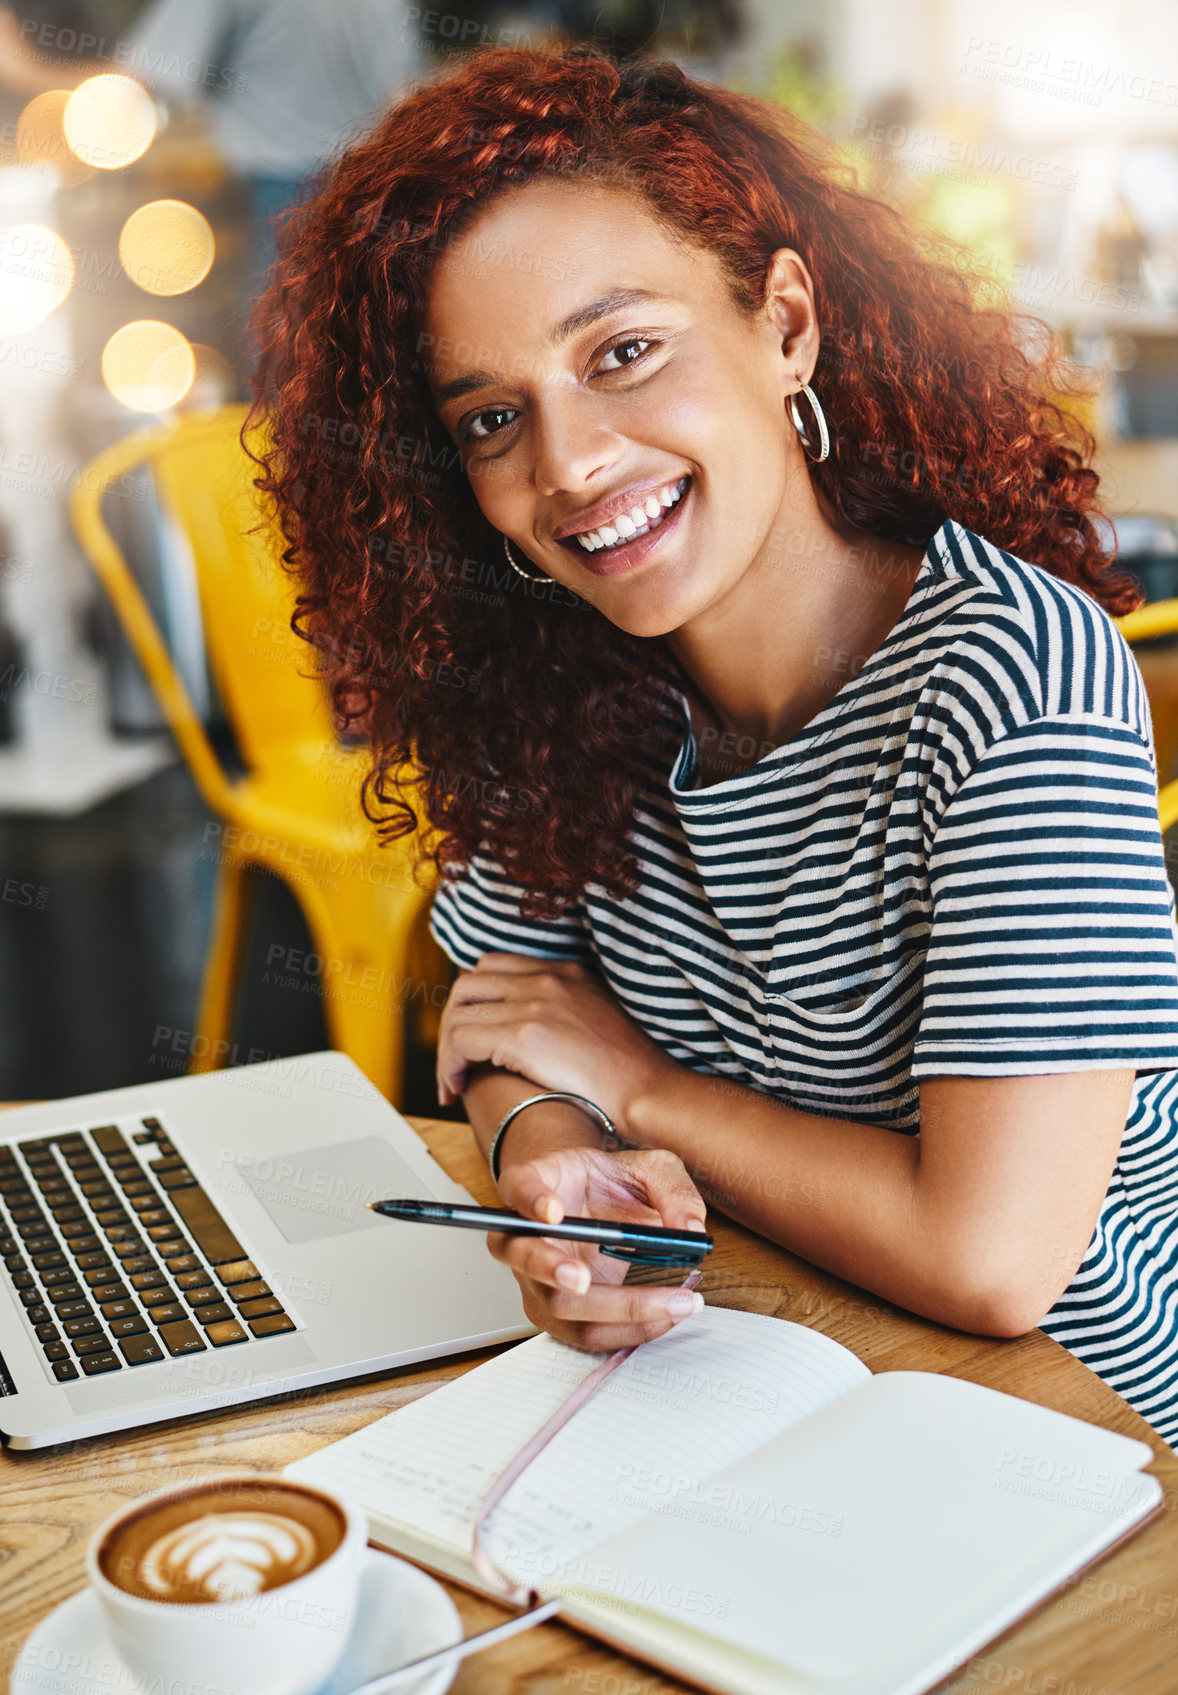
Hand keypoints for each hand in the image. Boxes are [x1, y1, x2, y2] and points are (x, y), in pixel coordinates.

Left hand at [435, 953, 675, 1129]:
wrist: (649, 1091)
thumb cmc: (630, 1074)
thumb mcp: (600, 1022)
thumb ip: (567, 1014)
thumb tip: (539, 1038)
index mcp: (567, 974)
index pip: (495, 967)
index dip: (474, 1003)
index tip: (473, 1037)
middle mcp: (548, 980)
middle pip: (468, 984)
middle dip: (451, 1023)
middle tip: (455, 1061)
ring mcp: (535, 1003)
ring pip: (457, 1013)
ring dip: (446, 1049)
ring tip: (452, 1081)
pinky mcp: (525, 1035)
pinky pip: (461, 1041)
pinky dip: (449, 1066)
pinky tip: (456, 1088)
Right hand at [489, 1145, 706, 1350]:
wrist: (596, 1205)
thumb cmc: (610, 1184)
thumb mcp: (649, 1169)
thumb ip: (672, 1189)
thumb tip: (690, 1228)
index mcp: (535, 1182)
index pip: (520, 1187)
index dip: (531, 1201)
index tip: (553, 1212)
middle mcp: (524, 1234)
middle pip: (525, 1257)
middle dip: (552, 1270)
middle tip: (583, 1279)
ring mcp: (534, 1278)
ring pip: (558, 1305)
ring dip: (615, 1311)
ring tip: (672, 1303)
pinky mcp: (555, 1311)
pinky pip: (585, 1332)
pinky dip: (627, 1330)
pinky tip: (666, 1315)